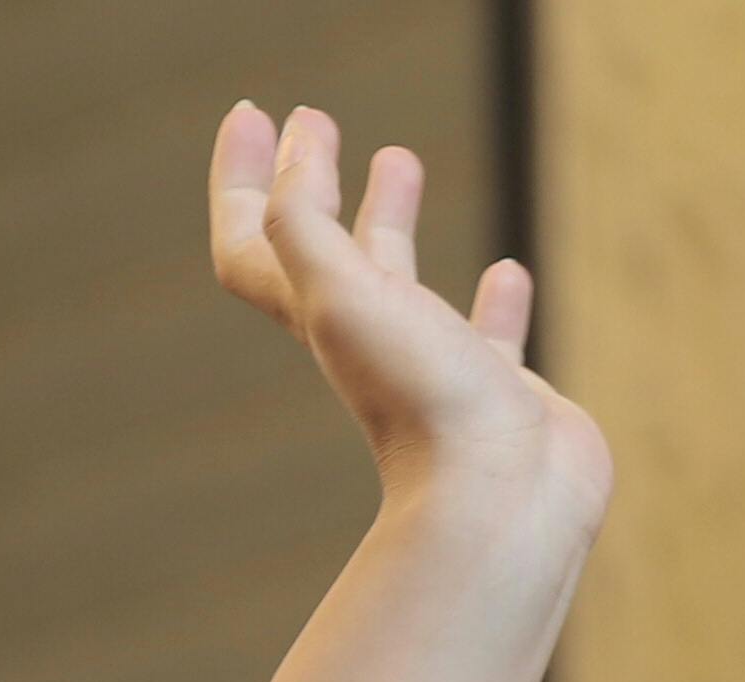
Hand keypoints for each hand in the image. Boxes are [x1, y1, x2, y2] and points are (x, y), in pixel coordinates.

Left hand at [207, 101, 604, 526]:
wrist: (501, 508)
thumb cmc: (424, 404)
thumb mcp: (345, 297)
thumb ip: (305, 224)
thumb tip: (289, 147)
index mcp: (321, 318)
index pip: (254, 239)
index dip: (239, 177)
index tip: (251, 111)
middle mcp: (366, 342)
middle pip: (317, 251)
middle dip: (308, 181)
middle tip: (315, 120)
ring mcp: (430, 367)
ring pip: (398, 282)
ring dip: (387, 220)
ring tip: (399, 159)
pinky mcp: (494, 393)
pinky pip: (486, 336)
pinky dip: (490, 301)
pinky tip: (505, 272)